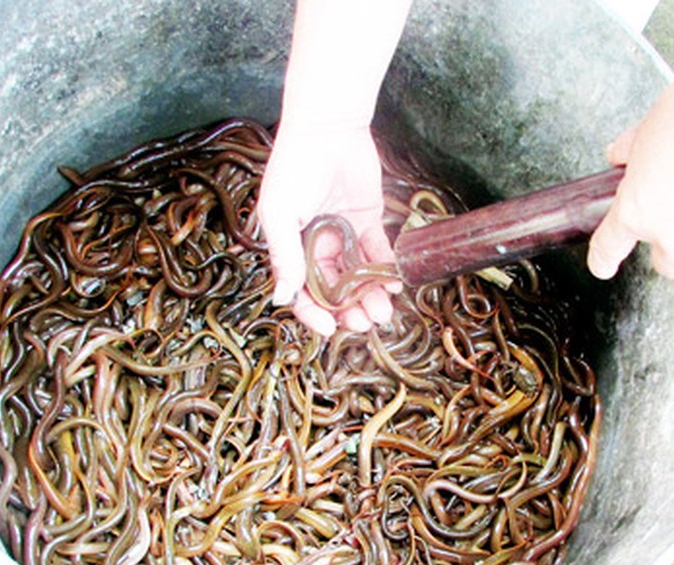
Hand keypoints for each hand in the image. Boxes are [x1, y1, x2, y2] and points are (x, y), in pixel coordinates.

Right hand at [259, 124, 400, 335]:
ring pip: (357, 277)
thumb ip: (284, 256)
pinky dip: (385, 270)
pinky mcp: (367, 220)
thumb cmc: (294, 166)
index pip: (300, 291)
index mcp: (290, 246)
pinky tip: (394, 284)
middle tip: (365, 323)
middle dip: (348, 310)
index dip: (313, 313)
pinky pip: (377, 252)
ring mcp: (342, 234)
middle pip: (333, 289)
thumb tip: (281, 297)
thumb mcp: (280, 214)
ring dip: (369, 297)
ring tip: (383, 311)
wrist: (328, 128)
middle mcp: (316, 245)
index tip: (330, 328)